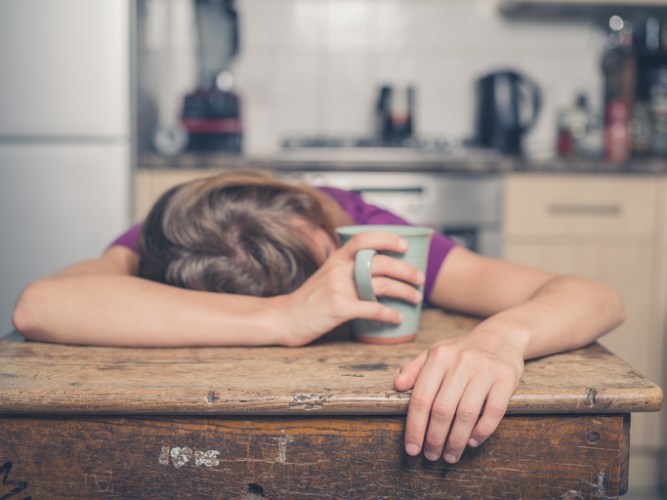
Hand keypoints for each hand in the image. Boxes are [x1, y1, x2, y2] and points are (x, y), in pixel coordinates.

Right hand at [278, 231, 424, 346]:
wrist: (285, 317)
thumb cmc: (309, 299)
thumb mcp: (326, 274)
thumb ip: (348, 268)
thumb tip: (377, 267)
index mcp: (336, 258)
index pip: (364, 239)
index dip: (387, 239)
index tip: (405, 246)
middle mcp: (339, 269)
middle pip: (381, 263)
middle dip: (407, 270)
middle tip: (420, 279)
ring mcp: (339, 289)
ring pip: (382, 285)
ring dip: (405, 292)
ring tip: (416, 298)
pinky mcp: (339, 309)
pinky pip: (373, 309)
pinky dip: (390, 314)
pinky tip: (398, 318)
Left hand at [393, 326, 524, 462]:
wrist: (500, 337)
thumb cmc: (461, 351)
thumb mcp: (435, 353)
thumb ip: (414, 369)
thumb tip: (397, 385)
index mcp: (439, 356)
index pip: (421, 397)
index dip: (415, 426)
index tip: (412, 448)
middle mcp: (461, 361)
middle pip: (442, 409)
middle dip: (434, 438)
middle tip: (431, 455)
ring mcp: (485, 369)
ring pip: (466, 414)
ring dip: (456, 441)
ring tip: (450, 456)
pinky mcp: (506, 378)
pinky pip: (494, 412)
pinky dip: (481, 431)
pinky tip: (472, 442)